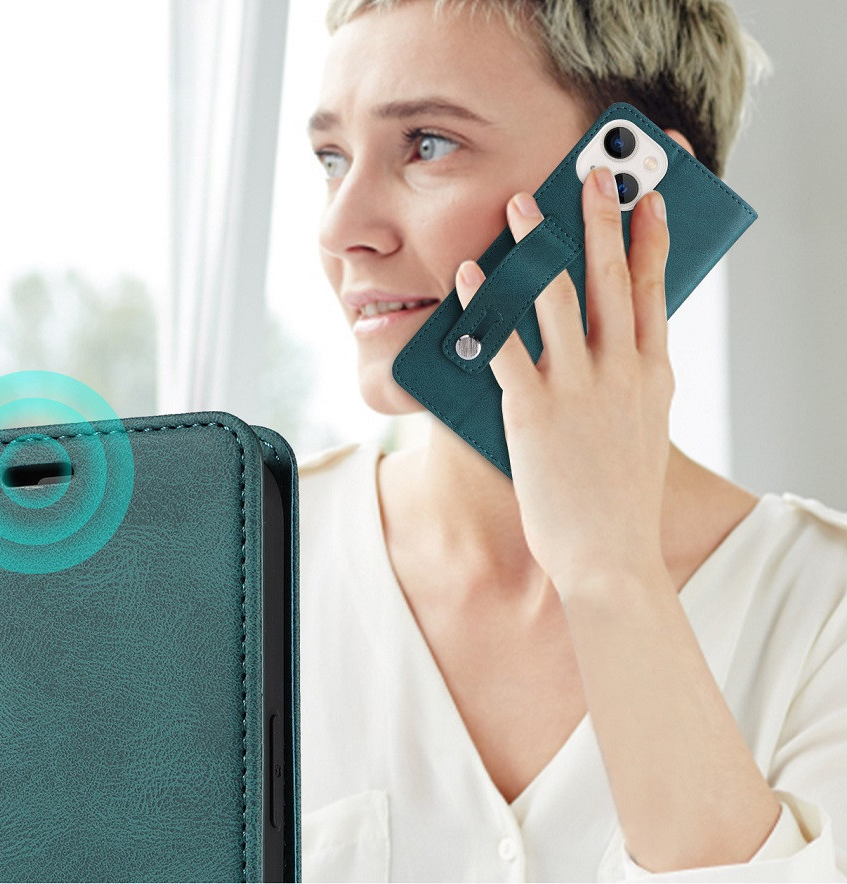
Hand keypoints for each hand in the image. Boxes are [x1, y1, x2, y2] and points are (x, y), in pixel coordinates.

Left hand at [455, 167, 673, 596]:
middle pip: (611, 280)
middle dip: (600, 221)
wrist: (610, 556)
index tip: (650, 200)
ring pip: (558, 300)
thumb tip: (612, 351)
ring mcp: (579, 389)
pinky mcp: (535, 411)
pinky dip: (486, 306)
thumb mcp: (641, 431)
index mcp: (652, 376)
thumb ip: (629, 385)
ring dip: (536, 245)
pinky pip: (505, 345)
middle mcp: (621, 373)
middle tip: (592, 175)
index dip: (652, 241)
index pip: (655, 293)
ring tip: (519, 204)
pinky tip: (470, 276)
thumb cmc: (620, 498)